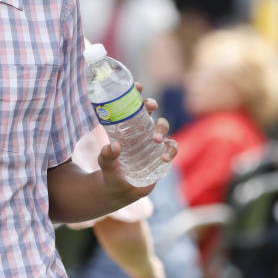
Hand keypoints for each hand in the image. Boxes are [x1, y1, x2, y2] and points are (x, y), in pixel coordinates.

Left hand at [96, 82, 178, 196]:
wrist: (121, 192)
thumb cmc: (111, 174)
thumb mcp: (105, 165)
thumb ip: (106, 157)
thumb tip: (113, 146)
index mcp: (126, 128)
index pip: (132, 107)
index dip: (136, 94)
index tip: (138, 85)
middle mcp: (141, 132)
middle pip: (151, 112)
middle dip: (152, 105)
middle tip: (151, 106)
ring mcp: (153, 143)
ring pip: (163, 127)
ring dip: (162, 129)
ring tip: (156, 139)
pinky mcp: (161, 155)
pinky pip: (172, 148)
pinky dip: (171, 151)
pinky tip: (164, 158)